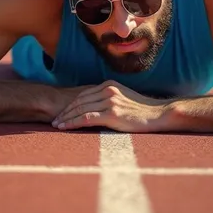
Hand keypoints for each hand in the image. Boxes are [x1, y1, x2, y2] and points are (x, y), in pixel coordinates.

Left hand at [51, 80, 167, 132]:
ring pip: (80, 109)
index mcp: (109, 84)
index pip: (83, 94)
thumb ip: (109, 98)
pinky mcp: (112, 114)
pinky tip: (65, 128)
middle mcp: (107, 90)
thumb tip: (94, 106)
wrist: (158, 114)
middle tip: (54, 120)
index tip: (61, 112)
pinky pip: (86, 118)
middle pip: (79, 101)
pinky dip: (73, 123)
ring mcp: (109, 101)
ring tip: (56, 125)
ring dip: (66, 118)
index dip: (70, 104)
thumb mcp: (123, 98)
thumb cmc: (141, 110)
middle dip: (65, 111)